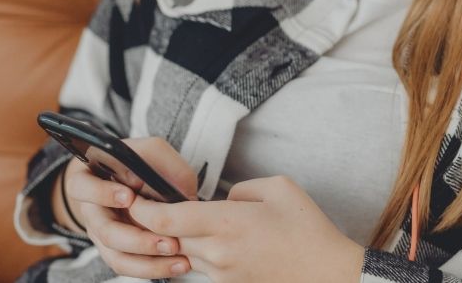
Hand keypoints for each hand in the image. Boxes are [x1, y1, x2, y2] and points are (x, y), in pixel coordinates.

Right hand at [60, 137, 198, 278]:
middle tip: (165, 240)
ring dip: (147, 260)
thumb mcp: (151, 152)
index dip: (102, 193)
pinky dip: (153, 267)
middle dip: (135, 238)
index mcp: (88, 180)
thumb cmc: (141, 164)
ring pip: (116, 256)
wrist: (137, 184)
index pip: (81, 187)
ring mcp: (102, 235)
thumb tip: (166, 187)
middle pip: (103, 231)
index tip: (128, 196)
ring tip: (176, 253)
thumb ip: (159, 161)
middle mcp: (91, 211)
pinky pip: (128, 266)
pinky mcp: (116, 252)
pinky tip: (177, 263)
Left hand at [129, 175, 364, 282]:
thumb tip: (223, 199)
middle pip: (168, 238)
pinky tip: (212, 238)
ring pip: (183, 252)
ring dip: (178, 238)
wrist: (327, 274)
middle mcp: (219, 251)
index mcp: (228, 223)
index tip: (134, 196)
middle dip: (154, 223)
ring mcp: (222, 272)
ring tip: (181, 218)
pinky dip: (198, 250)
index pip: (167, 221)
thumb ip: (241, 188)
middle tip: (148, 201)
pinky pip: (201, 265)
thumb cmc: (308, 229)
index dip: (143, 210)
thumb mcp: (278, 188)